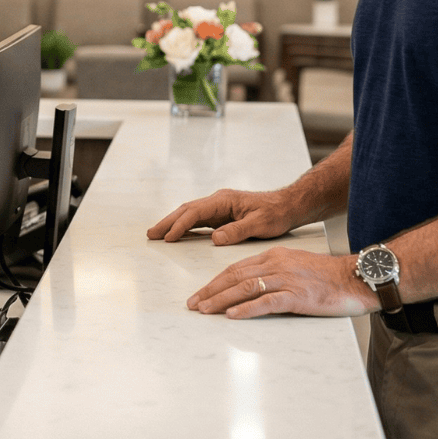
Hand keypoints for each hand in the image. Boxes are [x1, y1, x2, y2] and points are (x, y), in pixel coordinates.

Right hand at [147, 187, 305, 244]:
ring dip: (172, 223)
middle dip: (167, 222)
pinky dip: (184, 226)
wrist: (287, 206)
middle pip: (186, 210)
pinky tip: (176, 234)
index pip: (195, 212)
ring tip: (156, 234)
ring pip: (189, 214)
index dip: (180, 224)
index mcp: (224, 200)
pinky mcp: (221, 215)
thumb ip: (237, 231)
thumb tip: (214, 238)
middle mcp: (218, 201)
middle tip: (150, 234)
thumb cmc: (275, 213)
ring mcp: (219, 208)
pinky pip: (198, 220)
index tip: (168, 237)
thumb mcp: (259, 224)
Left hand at [186, 247, 375, 318]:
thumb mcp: (297, 267)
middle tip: (192, 304)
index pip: (237, 267)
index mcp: (275, 256)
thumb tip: (252, 288)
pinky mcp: (298, 296)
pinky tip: (232, 316)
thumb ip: (275, 273)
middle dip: (210, 290)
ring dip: (221, 299)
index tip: (200, 293)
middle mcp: (278, 264)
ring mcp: (287, 279)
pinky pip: (267, 302)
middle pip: (235, 275)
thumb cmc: (329, 277)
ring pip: (246, 287)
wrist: (358, 278)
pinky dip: (246, 309)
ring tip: (204, 310)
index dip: (215, 281)